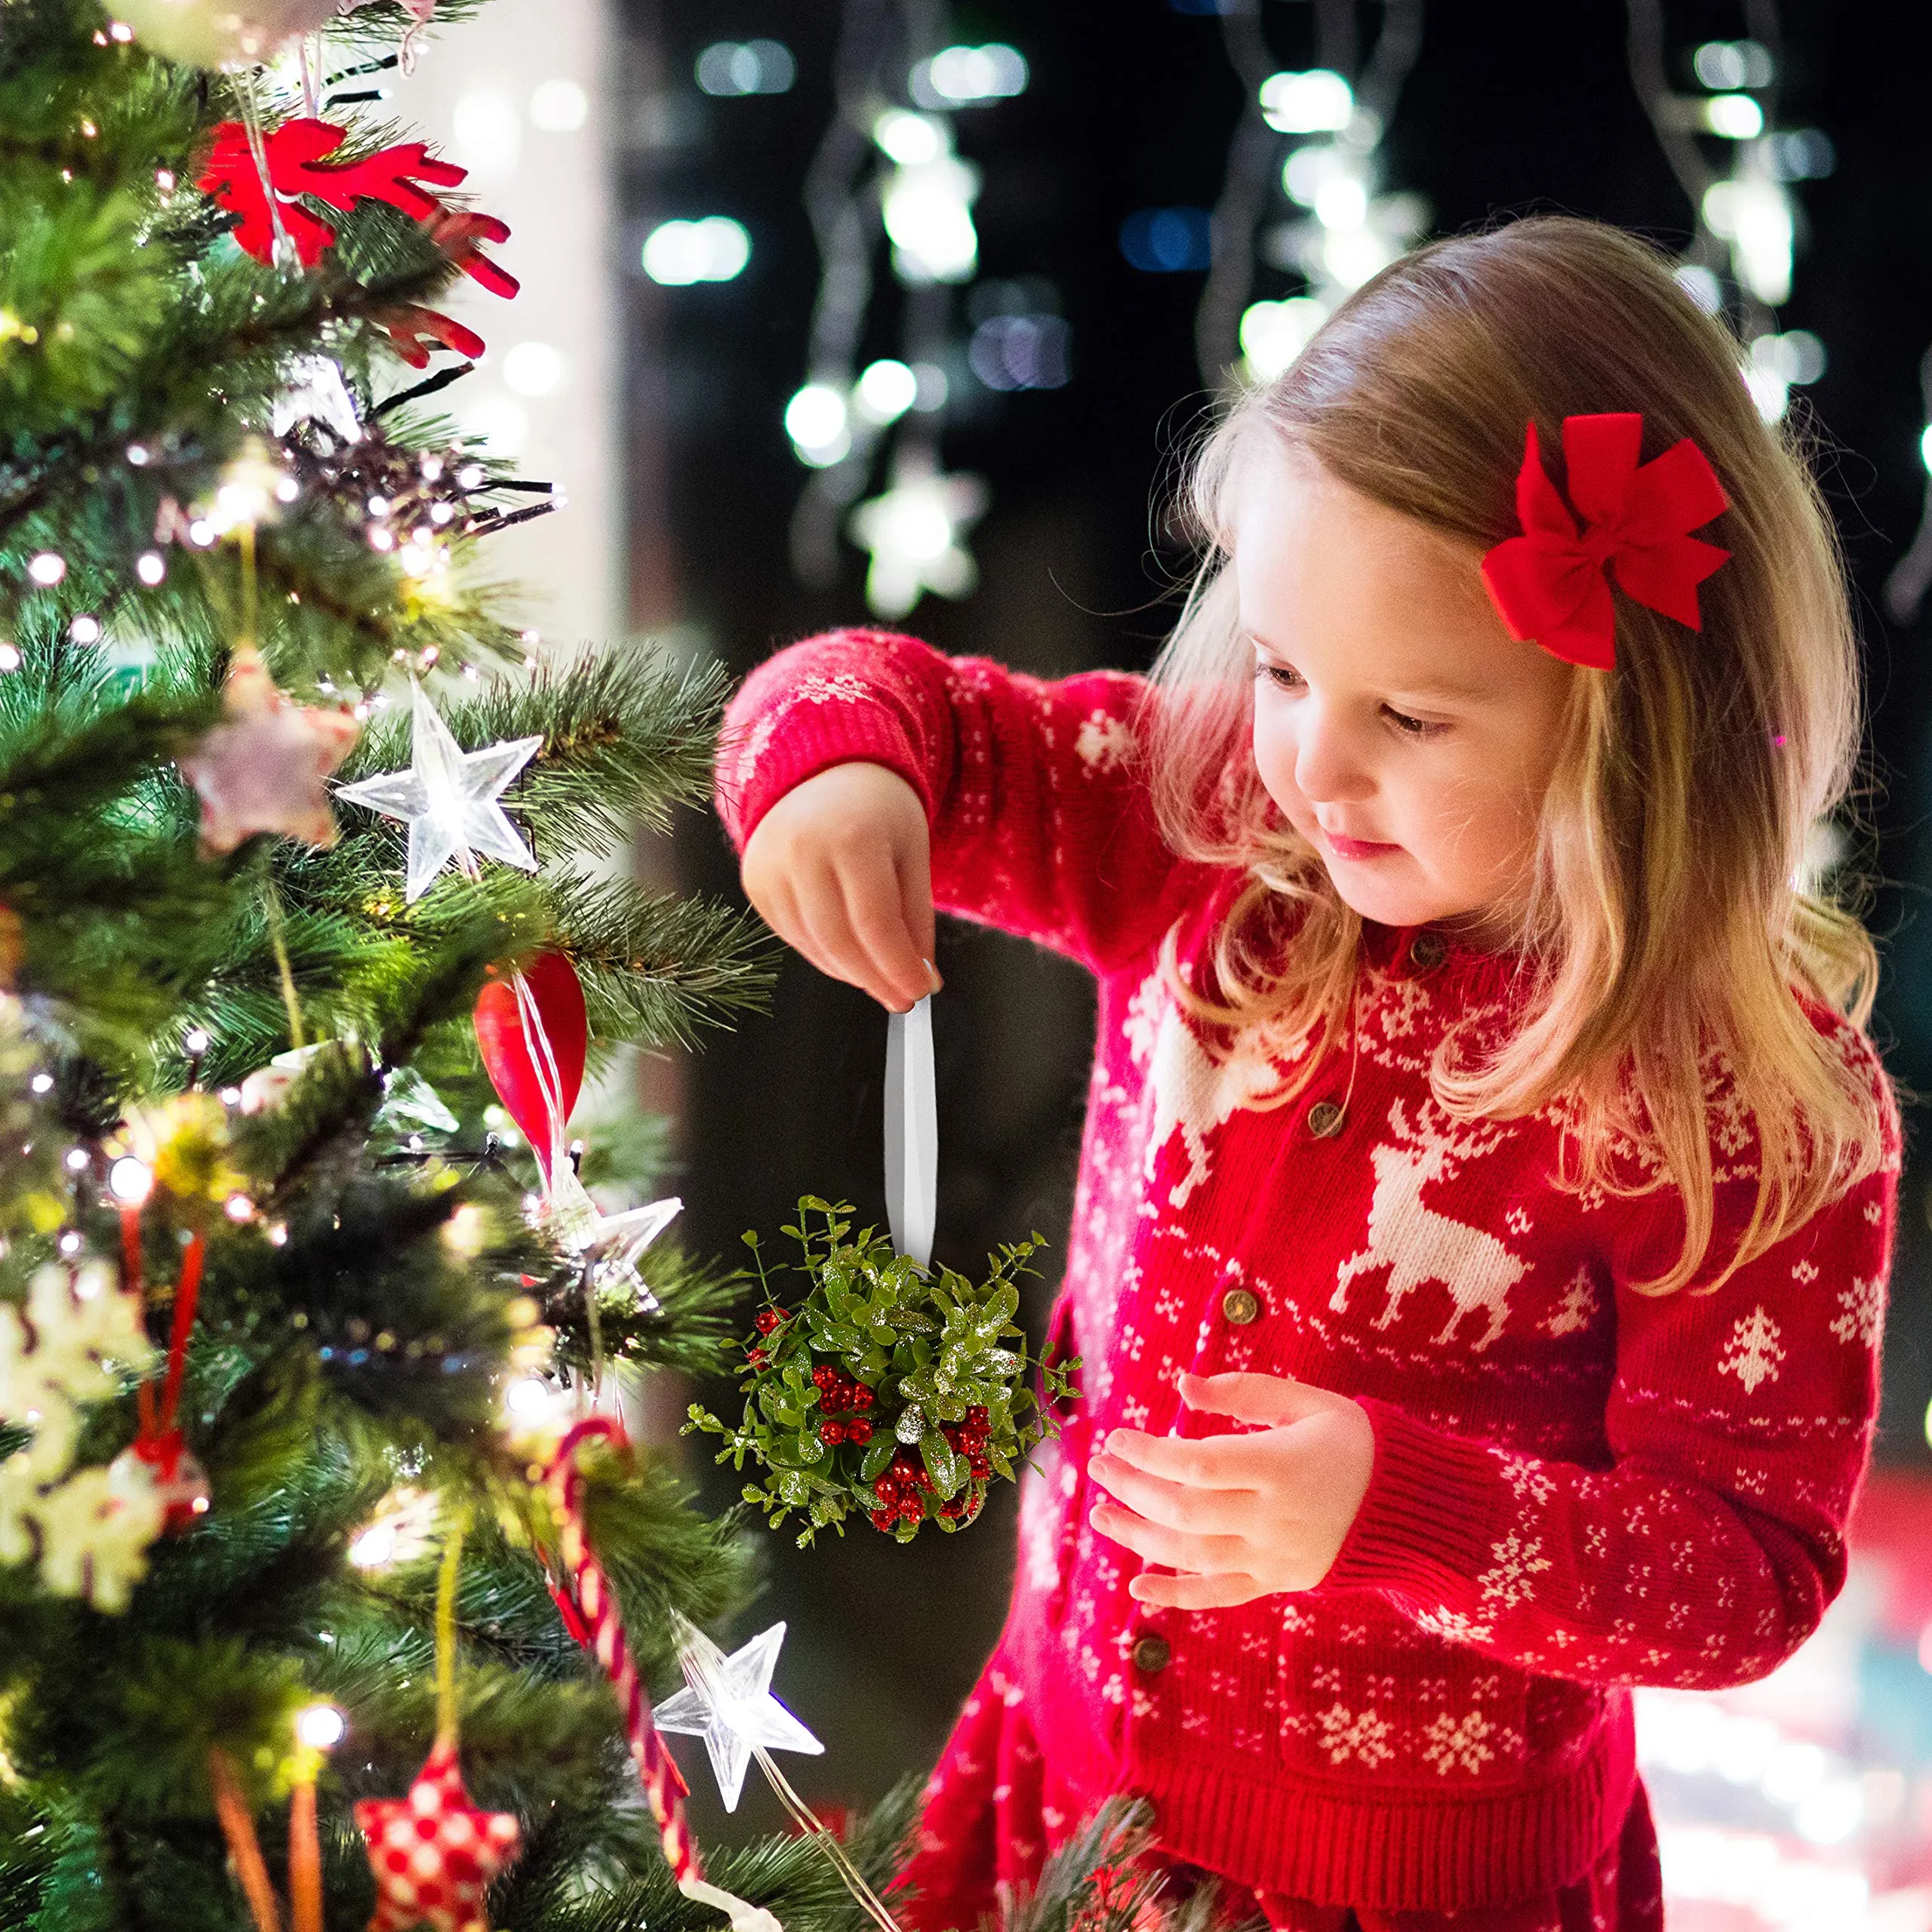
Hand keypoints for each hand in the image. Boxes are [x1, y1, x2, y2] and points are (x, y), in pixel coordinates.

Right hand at [740, 760, 942, 1012]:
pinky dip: (825, 955)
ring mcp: (770, 867)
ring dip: (852, 972)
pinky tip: (849, 955)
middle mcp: (802, 851)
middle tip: (904, 998)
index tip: (922, 992)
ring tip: (881, 977)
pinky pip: (793, 936)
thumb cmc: (878, 811)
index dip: (898, 967)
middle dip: (876, 979)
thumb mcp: (912, 854)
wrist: (823, 771)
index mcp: (851, 837)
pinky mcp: (755, 882)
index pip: (875, 923)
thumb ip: (917, 919)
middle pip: (840, 942)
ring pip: (814, 946)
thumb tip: (923, 980)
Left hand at [1088, 1371, 1375, 1607]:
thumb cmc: (1355, 1442)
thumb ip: (1245, 1392)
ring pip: (1192, 1555)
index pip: (1197, 1465)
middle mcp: (1273, 1518)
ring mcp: (1273, 1556)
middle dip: (1132, 1489)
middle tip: (1097, 1468)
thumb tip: (1183, 1386)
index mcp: (1281, 1467)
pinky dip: (1176, 1595)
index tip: (1116, 1437)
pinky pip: (1219, 1595)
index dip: (1149, 1454)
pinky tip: (1138, 1588)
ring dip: (1138, 1537)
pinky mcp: (1277, 1582)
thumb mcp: (1310, 1402)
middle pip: (1185, 1511)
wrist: (1413, 1509)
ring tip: (1100, 1515)